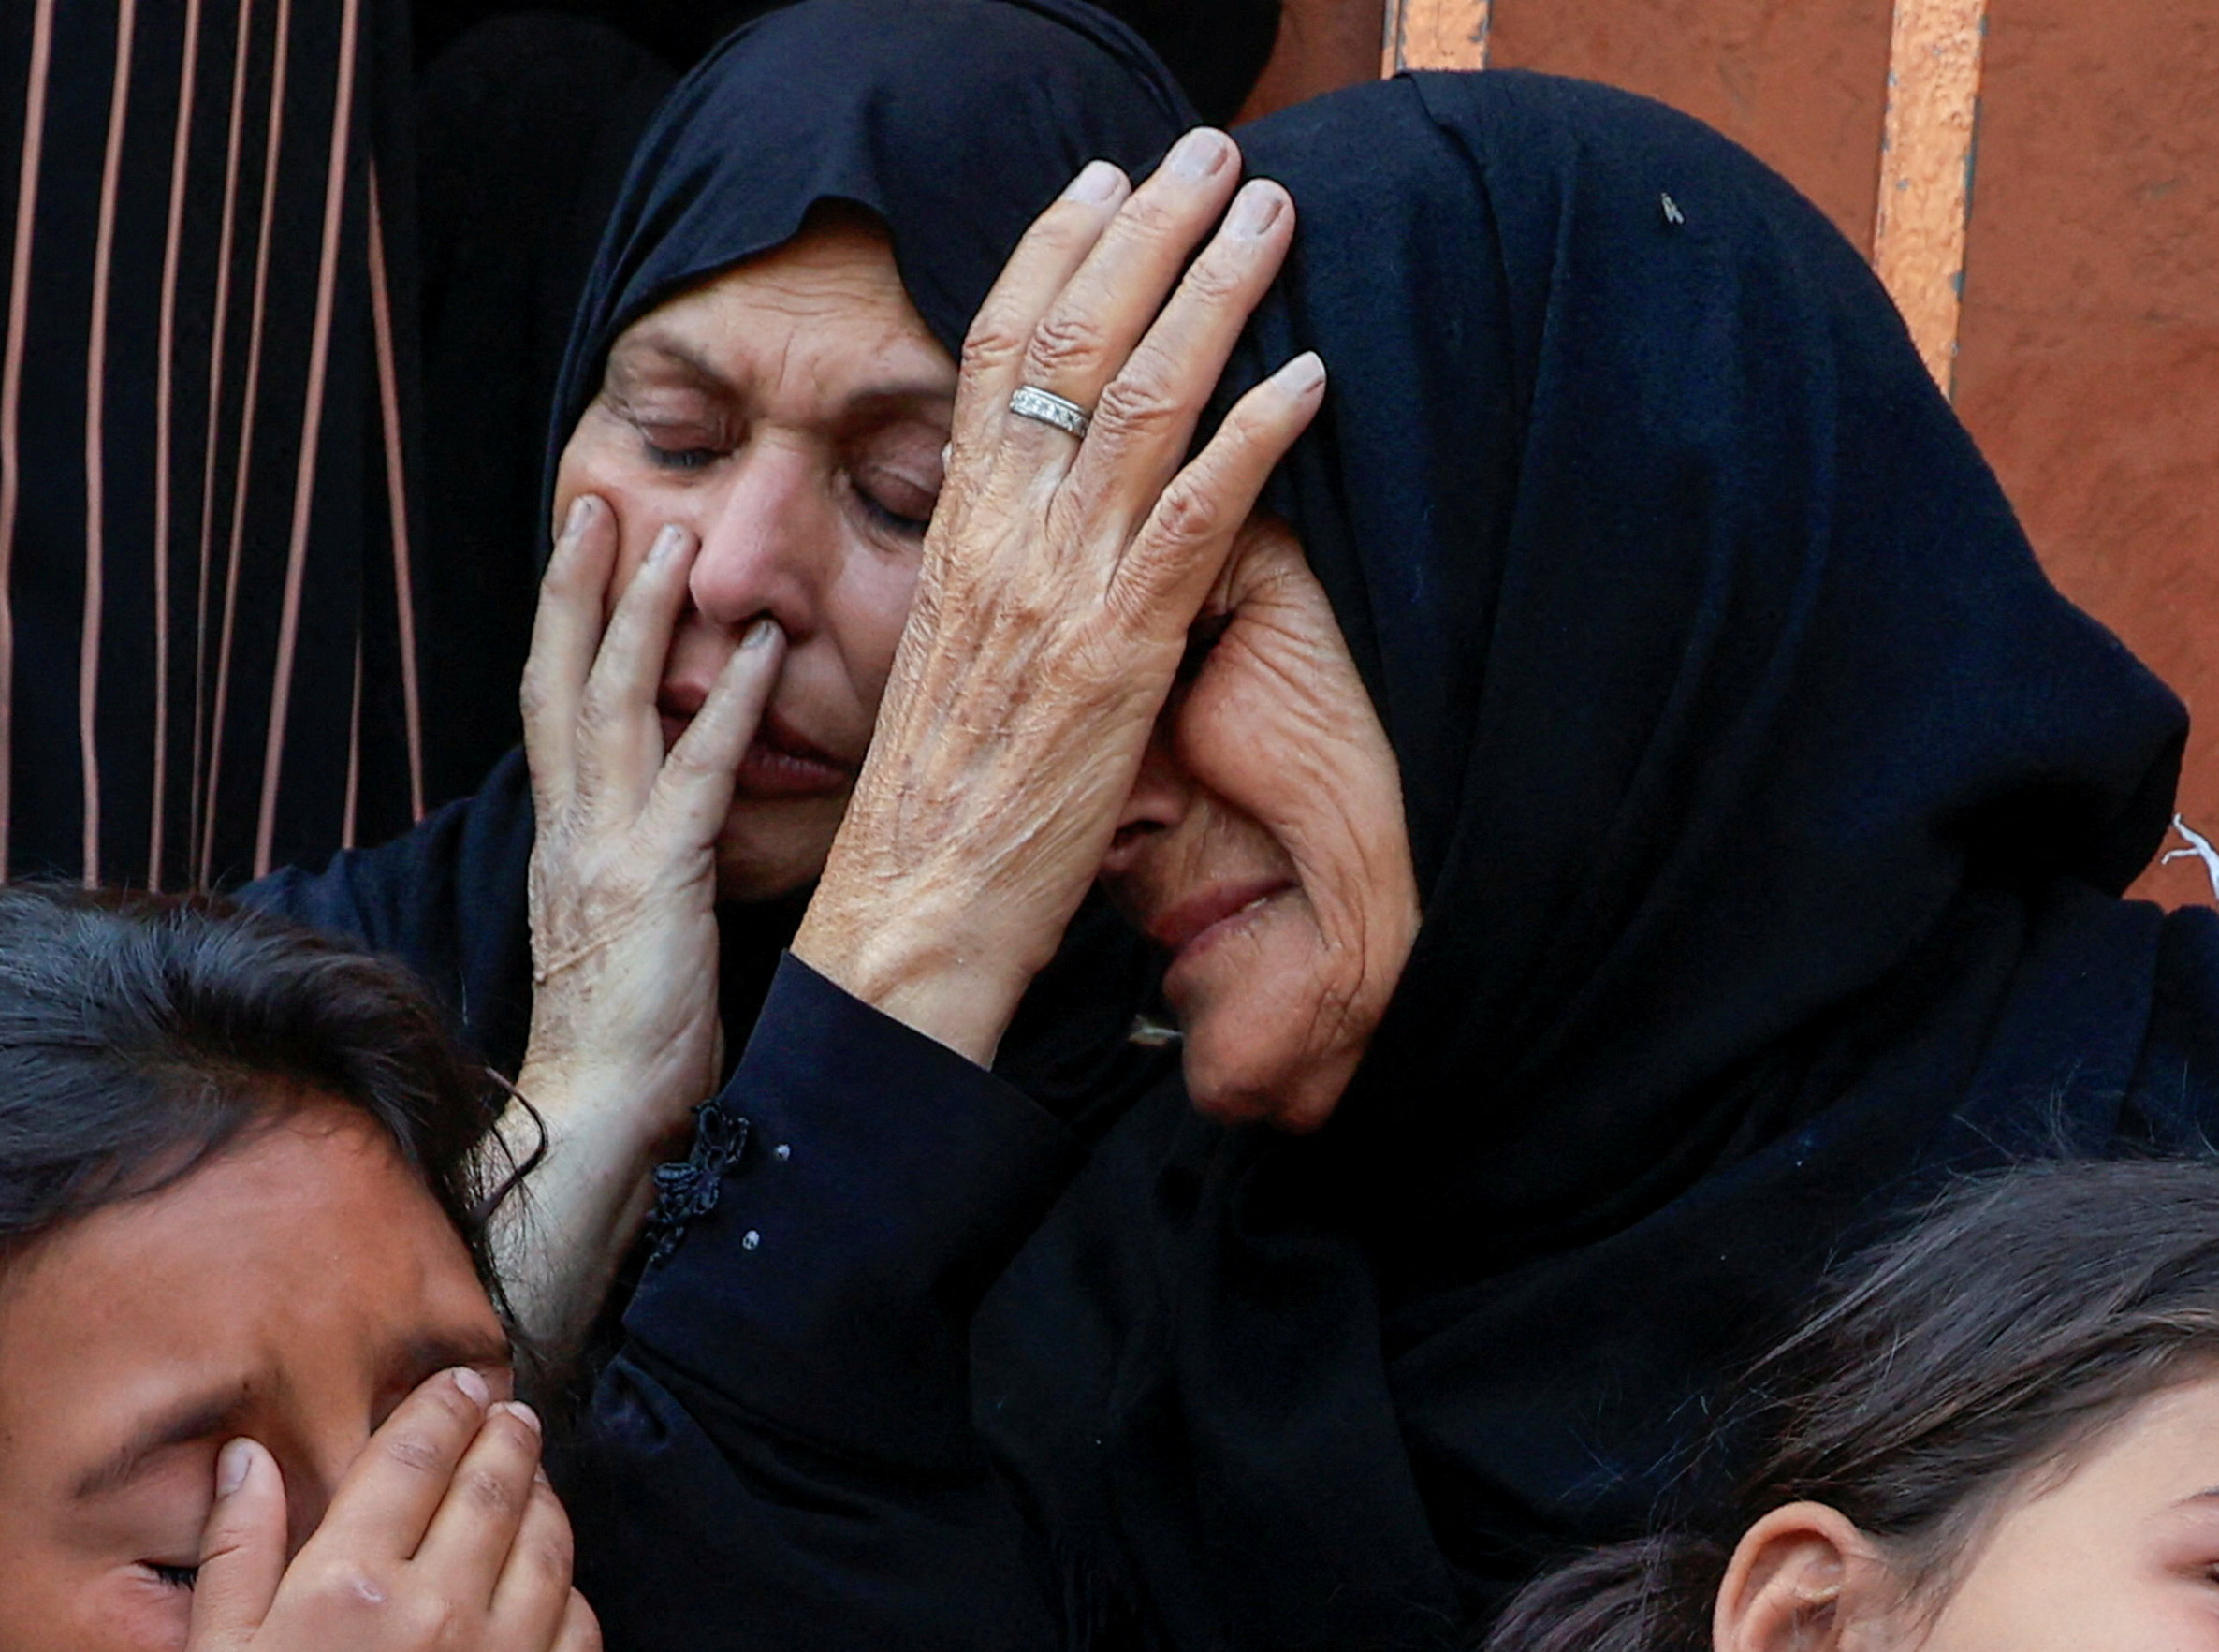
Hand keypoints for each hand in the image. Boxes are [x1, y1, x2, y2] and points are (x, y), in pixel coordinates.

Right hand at [170, 1368, 601, 1651]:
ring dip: (545, 1500)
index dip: (441, 1408)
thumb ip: (238, 1550)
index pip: (412, 1461)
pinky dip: (570, 1594)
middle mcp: (440, 1611)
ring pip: (547, 1551)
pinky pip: (579, 1635)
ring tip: (537, 1480)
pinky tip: (555, 1584)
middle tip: (511, 1412)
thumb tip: (249, 1456)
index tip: (461, 1382)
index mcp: (348, 1585)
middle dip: (505, 1437)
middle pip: (493, 1489)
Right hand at [494, 499, 783, 1366]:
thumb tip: (671, 857)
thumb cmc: (624, 1054)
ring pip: (613, 703)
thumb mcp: (627, 945)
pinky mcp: (655, 880)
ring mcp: (605, 852)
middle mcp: (569, 834)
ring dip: (642, 614)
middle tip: (596, 505)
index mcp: (560, 848)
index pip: (550, 717)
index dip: (559, 634)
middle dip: (575, 589)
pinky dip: (726, 704)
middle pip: (559, 683)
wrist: (596, 1119)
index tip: (575, 560)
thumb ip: (641, 884)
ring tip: (673, 539)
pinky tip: (758, 649)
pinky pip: (693, 771)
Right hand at [796, 129, 1326, 1065]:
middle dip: (1149, 235)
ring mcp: (1058, 596)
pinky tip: (1309, 374)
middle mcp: (1000, 549)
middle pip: (1073, 346)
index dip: (1049, 254)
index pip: (994, 358)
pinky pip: (1197, 519)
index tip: (1101, 181)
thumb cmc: (931, 821)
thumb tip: (1040, 539)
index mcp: (952, 544)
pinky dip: (1257, 435)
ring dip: (1216, 296)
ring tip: (1272, 219)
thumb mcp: (944, 672)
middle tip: (1214, 158)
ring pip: (1140, 404)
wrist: (909, 926)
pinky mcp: (1116, 658)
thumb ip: (995, 587)